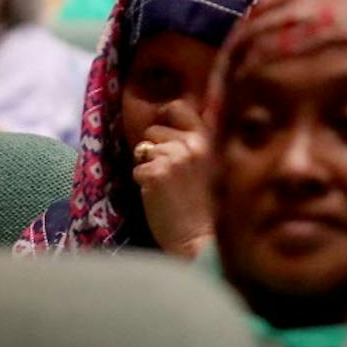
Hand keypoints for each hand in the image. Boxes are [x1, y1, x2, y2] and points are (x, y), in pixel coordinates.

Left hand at [131, 100, 213, 259]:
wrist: (200, 239)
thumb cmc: (205, 206)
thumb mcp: (210, 165)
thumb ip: (195, 144)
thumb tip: (170, 124)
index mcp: (206, 139)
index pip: (178, 108)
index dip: (166, 118)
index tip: (165, 133)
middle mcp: (191, 143)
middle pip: (154, 131)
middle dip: (155, 149)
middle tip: (169, 174)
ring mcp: (173, 157)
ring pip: (142, 151)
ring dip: (148, 167)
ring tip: (165, 187)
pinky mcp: (155, 174)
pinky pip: (136, 170)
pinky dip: (142, 184)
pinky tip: (158, 197)